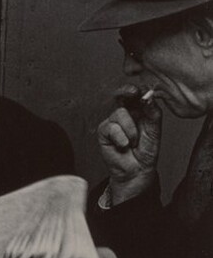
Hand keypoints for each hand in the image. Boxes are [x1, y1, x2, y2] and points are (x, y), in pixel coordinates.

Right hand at [97, 84, 161, 203]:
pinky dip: (121, 137)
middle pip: (121, 95)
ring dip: (130, 129)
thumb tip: (148, 96)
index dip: (137, 89)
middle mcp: (124, 113)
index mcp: (138, 110)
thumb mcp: (155, 127)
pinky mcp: (103, 132)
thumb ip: (152, 111)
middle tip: (133, 92)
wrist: (138, 169)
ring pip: (119, 113)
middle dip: (126, 92)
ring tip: (133, 141)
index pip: (135, 94)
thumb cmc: (146, 150)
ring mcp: (112, 122)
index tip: (142, 88)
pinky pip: (111, 127)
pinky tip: (123, 145)